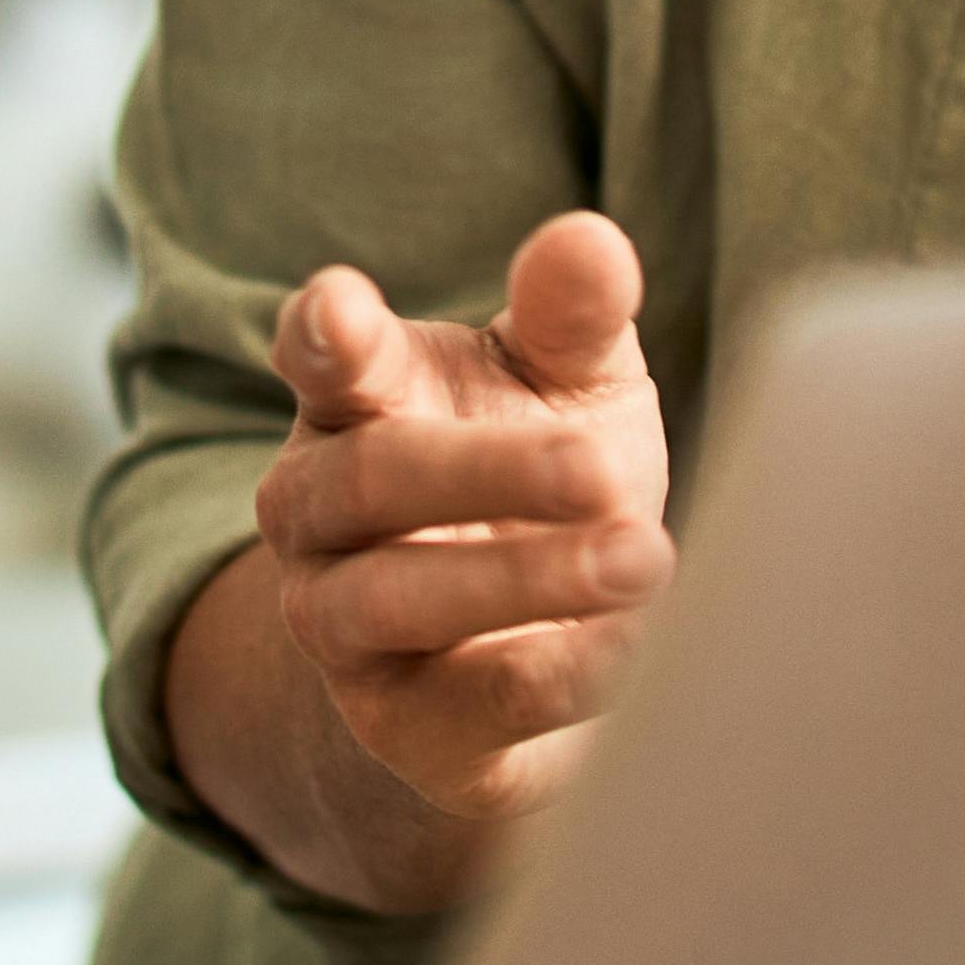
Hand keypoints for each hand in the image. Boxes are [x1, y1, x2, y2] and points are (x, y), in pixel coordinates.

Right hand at [241, 210, 676, 854]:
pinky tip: (638, 650)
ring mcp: (342, 622)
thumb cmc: (549, 480)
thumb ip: (572, 316)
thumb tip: (591, 240)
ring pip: (395, 599)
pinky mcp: (402, 724)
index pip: (320, 354)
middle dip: (492, 471)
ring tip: (645, 557)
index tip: (339, 309)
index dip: (326, 332)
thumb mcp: (566, 383)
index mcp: (356, 400)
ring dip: (525, 579)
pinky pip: (470, 700)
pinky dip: (557, 674)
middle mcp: (320, 511)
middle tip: (606, 469)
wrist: (542, 654)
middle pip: (373, 478)